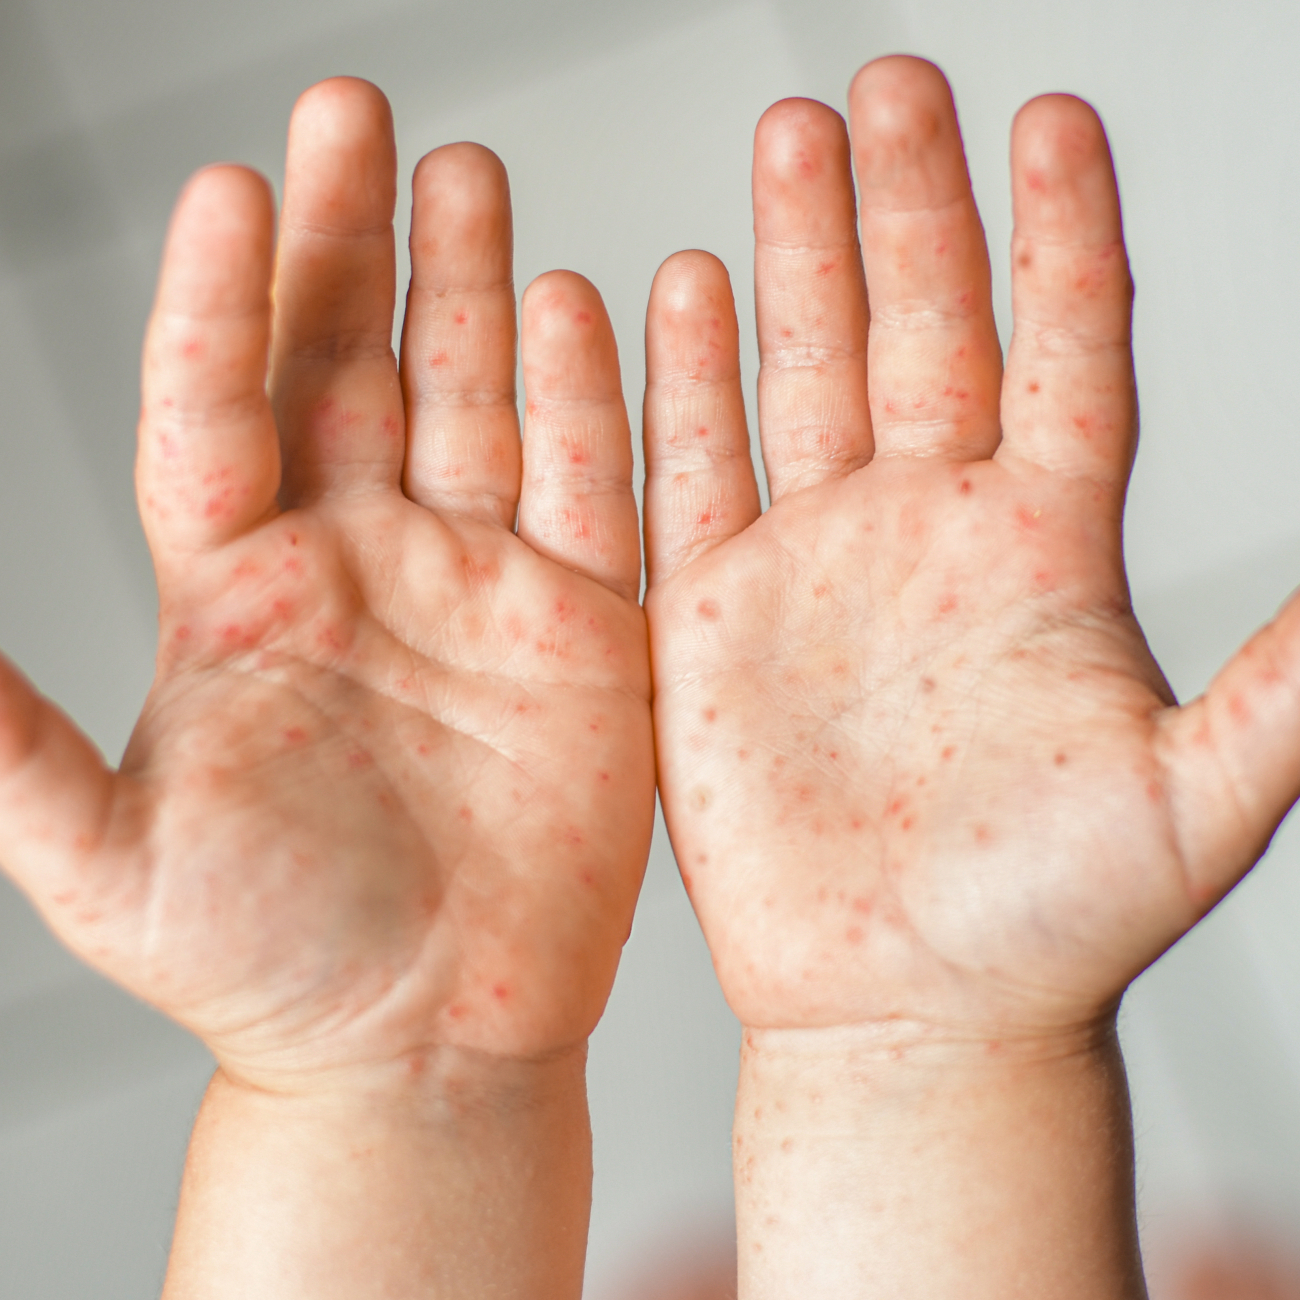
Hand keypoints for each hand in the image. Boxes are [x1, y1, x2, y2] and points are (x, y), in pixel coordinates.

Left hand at [0, 77, 652, 1091]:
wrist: (422, 1042)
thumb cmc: (268, 963)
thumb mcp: (102, 860)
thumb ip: (6, 743)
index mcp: (241, 599)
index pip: (220, 409)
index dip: (219, 300)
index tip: (229, 187)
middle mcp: (362, 568)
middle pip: (352, 369)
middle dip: (354, 239)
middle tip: (354, 115)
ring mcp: (479, 588)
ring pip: (476, 402)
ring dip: (472, 289)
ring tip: (467, 179)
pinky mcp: (584, 632)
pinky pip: (593, 489)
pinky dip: (591, 400)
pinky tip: (582, 310)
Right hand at [644, 59, 1299, 1043]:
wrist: (906, 1009)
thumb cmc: (1048, 923)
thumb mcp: (1201, 795)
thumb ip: (1289, 676)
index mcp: (1042, 554)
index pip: (1059, 350)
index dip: (1058, 233)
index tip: (1049, 117)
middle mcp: (926, 538)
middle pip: (920, 329)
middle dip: (905, 203)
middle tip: (883, 90)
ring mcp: (814, 570)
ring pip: (803, 378)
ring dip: (795, 260)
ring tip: (787, 148)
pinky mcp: (716, 623)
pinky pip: (695, 479)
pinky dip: (683, 389)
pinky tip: (680, 299)